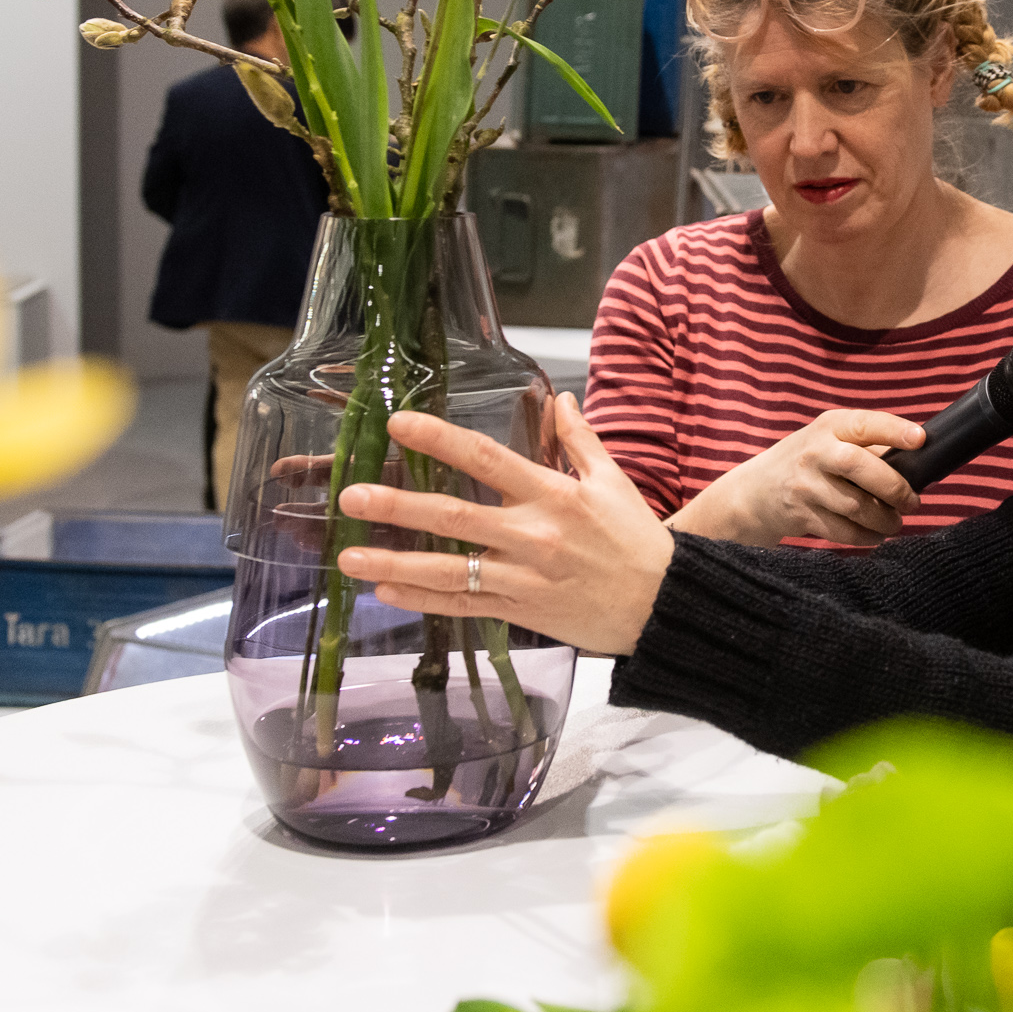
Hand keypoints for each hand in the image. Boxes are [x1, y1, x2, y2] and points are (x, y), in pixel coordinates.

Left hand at [335, 394, 674, 657]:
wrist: (663, 608)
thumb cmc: (639, 543)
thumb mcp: (615, 483)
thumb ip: (581, 440)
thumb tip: (560, 399)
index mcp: (554, 496)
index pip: (487, 460)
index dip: (440, 439)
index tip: (399, 423)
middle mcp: (533, 536)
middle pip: (455, 517)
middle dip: (399, 506)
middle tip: (352, 495)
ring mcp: (523, 578)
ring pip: (449, 570)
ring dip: (395, 562)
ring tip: (349, 555)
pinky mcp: (520, 612)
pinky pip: (463, 605)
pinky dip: (423, 601)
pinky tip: (386, 592)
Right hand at [668, 408, 925, 546]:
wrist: (755, 492)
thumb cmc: (808, 461)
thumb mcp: (829, 440)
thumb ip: (868, 445)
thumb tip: (918, 460)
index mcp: (829, 427)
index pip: (864, 424)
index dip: (894, 430)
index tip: (921, 439)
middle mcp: (815, 453)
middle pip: (859, 465)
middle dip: (893, 487)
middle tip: (912, 502)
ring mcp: (805, 485)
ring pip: (855, 506)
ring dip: (884, 519)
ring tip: (895, 521)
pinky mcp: (802, 515)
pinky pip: (843, 531)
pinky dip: (866, 537)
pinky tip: (875, 534)